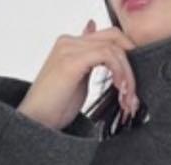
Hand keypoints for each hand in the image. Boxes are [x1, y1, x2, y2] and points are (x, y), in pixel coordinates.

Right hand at [16, 18, 139, 129]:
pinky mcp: (71, 61)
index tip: (133, 80)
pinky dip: (118, 72)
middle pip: (114, 37)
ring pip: (113, 48)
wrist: (36, 121)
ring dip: (127, 74)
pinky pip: (106, 56)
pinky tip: (120, 90)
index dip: (127, 54)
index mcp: (71, 44)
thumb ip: (91, 64)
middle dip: (131, 62)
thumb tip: (104, 54)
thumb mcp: (78, 81)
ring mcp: (69, 49)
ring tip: (127, 97)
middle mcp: (69, 41)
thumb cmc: (54, 107)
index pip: (108, 37)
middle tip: (134, 91)